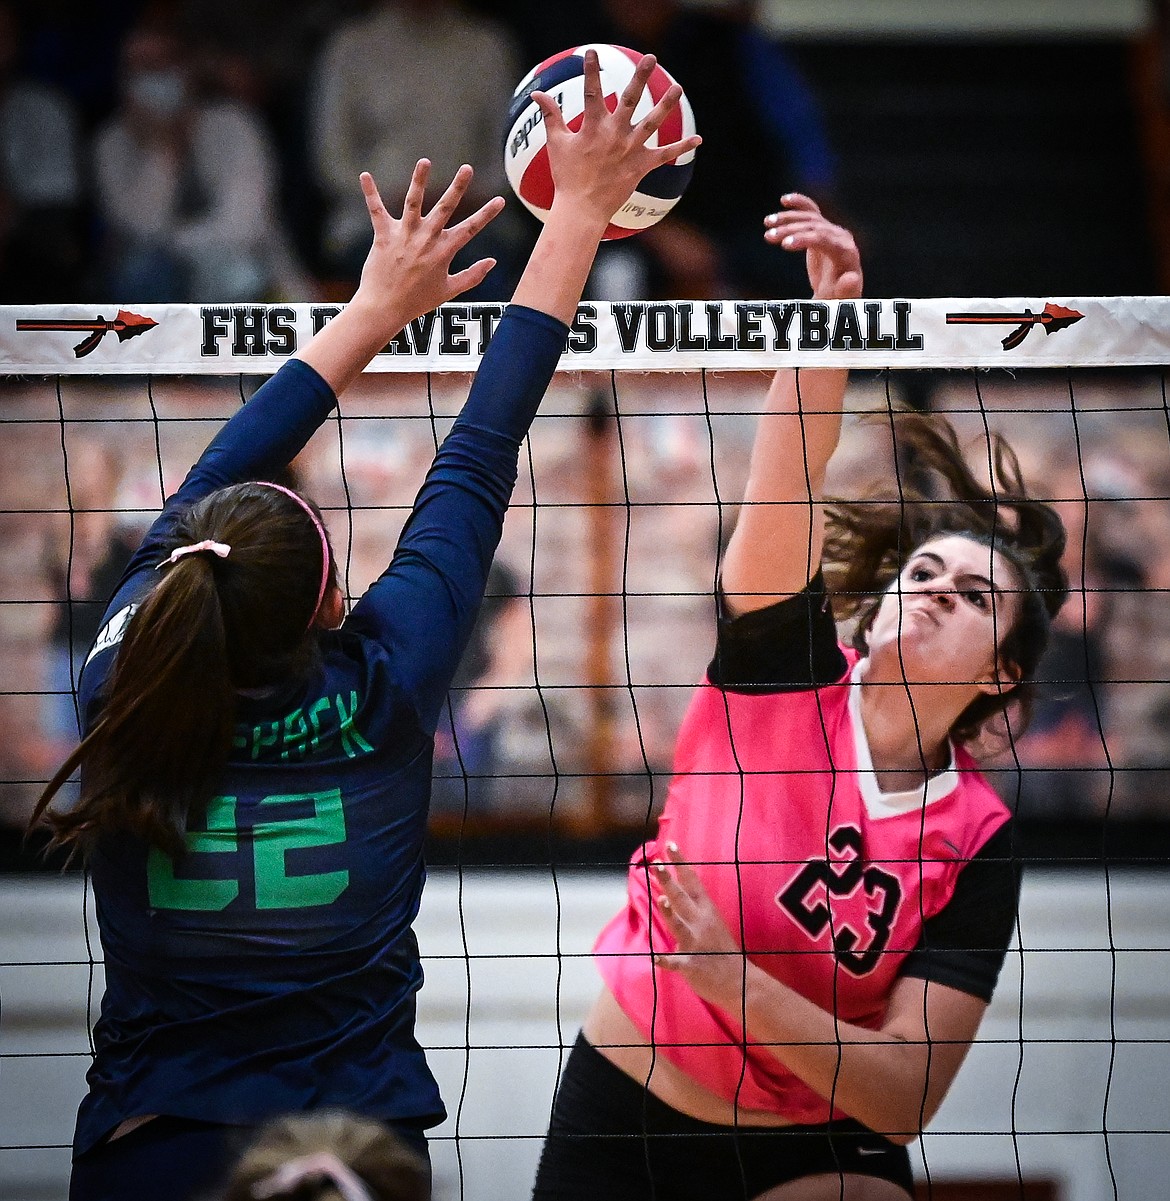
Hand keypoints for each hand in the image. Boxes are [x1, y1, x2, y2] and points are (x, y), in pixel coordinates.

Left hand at [354, 161, 504, 325]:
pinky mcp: (384, 235)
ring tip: (425, 161)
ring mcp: (404, 235)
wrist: (385, 307)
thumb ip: (472, 276)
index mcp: (444, 251)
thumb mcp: (449, 291)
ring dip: (419, 180)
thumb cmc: (418, 301)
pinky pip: (376, 210)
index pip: (470, 229)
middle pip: (444, 207)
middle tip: (468, 168)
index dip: (487, 214)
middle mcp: (426, 239)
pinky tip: (365, 176)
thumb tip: (492, 262)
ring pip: (413, 201)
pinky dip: (370, 193)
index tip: (500, 200)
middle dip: (458, 187)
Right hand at [531, 50, 700, 234]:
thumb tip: (537, 93)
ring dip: (666, 104)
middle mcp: (614, 134)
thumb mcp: (557, 144)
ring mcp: (630, 149)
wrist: (582, 209)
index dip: (591, 70)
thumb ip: (551, 116)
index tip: (592, 52)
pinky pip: (665, 156)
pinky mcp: (641, 166)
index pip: (591, 90)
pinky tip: (698, 140)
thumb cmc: (567, 177)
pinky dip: (682, 148)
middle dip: (640, 77)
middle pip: (630, 98)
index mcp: (593, 126)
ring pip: (652, 122)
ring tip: (677, 88)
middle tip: (651, 58)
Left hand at [651, 843, 747, 1014]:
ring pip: (680, 926)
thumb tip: (668, 887)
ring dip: (670, 914)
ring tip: (661, 900)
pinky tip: (657, 959)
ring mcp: (696, 944)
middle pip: (682, 898)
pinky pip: (677, 963)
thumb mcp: (710, 921)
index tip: (669, 845)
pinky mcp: (692, 965)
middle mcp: (701, 924)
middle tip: (657, 864)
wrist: (739, 982)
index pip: (691, 881)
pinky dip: (667, 962)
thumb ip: (691, 906)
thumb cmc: (720, 949)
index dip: (680, 863)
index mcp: (706, 911)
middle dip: (669, 881)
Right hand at [763, 195, 862, 300]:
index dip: (805, 239)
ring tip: (767, 224)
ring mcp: (833, 233)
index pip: (826, 240)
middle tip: (768, 237)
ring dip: (788, 219)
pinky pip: (812, 212)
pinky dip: (799, 205)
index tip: (784, 245)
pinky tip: (784, 200)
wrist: (836, 298)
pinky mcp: (823, 230)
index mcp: (847, 255)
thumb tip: (851, 278)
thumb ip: (847, 293)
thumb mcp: (840, 302)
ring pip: (810, 218)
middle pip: (816, 227)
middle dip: (791, 230)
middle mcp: (842, 239)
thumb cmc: (836, 303)